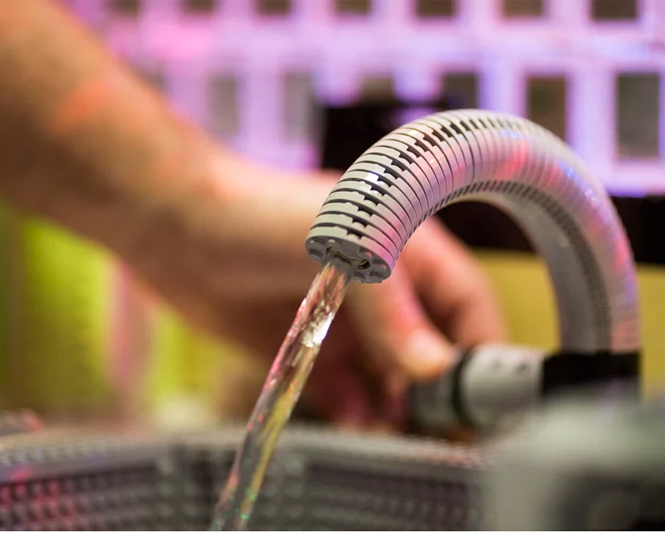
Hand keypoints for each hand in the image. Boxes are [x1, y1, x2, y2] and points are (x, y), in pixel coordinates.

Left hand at [125, 149, 505, 430]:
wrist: (177, 226)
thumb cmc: (263, 211)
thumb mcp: (343, 245)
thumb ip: (392, 307)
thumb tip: (434, 369)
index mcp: (410, 251)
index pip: (468, 304)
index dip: (482, 346)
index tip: (487, 395)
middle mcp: (386, 294)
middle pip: (435, 350)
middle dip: (443, 391)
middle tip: (446, 432)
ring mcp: (350, 325)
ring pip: (394, 380)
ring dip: (402, 411)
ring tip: (400, 438)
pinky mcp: (312, 352)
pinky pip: (349, 394)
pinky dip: (360, 415)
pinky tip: (361, 429)